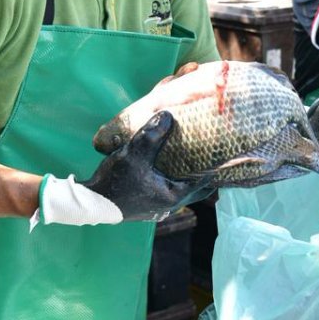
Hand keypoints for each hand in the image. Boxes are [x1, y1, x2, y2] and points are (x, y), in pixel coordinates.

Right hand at [39, 112, 213, 225]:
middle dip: (207, 173)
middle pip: (198, 188)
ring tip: (197, 158)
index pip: (206, 182)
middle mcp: (170, 203)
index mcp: (174, 195)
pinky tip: (170, 165)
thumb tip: (168, 114)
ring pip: (184, 188)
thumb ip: (152, 135)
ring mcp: (158, 205)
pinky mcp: (148, 202)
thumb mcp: (134, 154)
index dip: (218, 168)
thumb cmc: (115, 182)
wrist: (90, 202)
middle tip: (216, 156)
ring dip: (191, 175)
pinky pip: (170, 188)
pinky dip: (176, 178)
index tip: (229, 156)